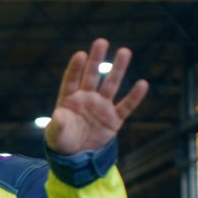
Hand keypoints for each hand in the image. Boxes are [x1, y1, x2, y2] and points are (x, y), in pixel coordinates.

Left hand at [45, 38, 148, 155]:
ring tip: (124, 51)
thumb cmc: (62, 140)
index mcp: (69, 99)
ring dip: (117, 69)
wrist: (77, 155)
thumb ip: (57, 125)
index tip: (80, 54)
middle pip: (92, 76)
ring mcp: (101, 107)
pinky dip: (134, 96)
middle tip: (101, 41)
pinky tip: (142, 84)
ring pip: (111, 85)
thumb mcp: (55, 134)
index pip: (71, 80)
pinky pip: (126, 106)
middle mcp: (86, 98)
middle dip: (96, 60)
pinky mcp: (114, 119)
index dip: (76, 68)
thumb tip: (58, 116)